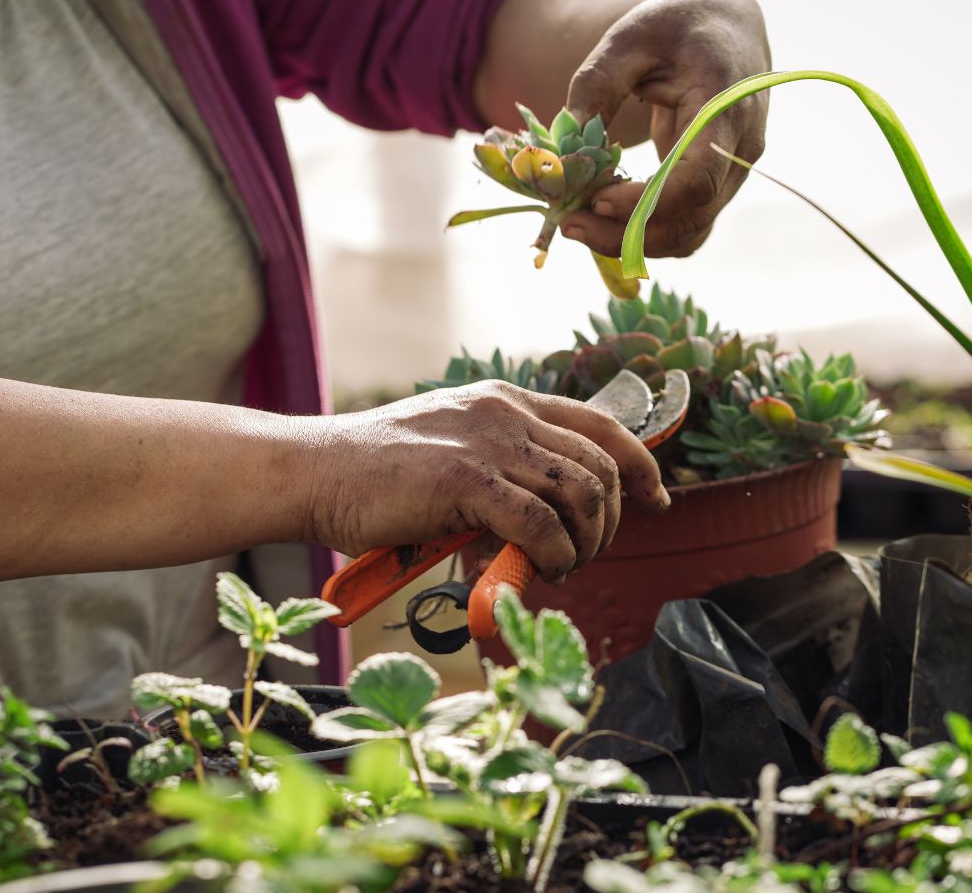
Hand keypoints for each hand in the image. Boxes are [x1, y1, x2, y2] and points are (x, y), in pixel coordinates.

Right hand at [303, 381, 666, 582]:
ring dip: (587, 542)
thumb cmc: (372, 477)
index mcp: (505, 399)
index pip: (599, 424)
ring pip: (581, 493)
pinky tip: (541, 571)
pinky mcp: (466, 479)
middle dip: (611, 520)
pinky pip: (539, 524)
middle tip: (587, 556)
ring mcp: (488, 442)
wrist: (314, 472)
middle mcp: (506, 411)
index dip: (639, 464)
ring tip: (563, 568)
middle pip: (601, 464)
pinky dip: (554, 555)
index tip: (658, 499)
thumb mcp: (451, 455)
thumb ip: (500, 475)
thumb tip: (542, 528)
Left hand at [557, 0, 769, 258]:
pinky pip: (685, 224)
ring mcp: (732, 171)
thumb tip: (565, 148)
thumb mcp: (631, 39)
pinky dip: (646, 233)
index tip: (597, 201)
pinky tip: (604, 220)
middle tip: (569, 225)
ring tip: (578, 225)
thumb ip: (597, 85)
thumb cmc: (678, 25)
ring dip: (633, 241)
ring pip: (690, 232)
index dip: (648, 203)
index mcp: (726, 108)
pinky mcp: (715, 182)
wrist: (726, 25)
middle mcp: (740, 149)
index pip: (698, 179)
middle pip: (692, 218)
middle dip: (627, 234)